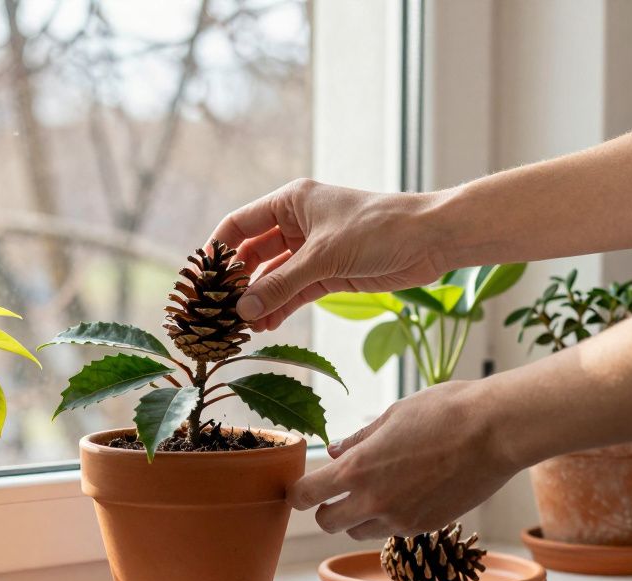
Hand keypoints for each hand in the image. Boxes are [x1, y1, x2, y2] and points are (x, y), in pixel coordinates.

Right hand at [211, 178, 447, 330]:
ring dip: (259, 300)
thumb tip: (243, 309)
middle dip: (237, 283)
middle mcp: (297, 223)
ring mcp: (312, 250)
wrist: (431, 238)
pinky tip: (265, 326)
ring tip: (241, 327)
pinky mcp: (329, 272)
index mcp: (290, 202)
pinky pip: (294, 291)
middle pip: (253, 254)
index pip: (238, 225)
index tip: (200, 281)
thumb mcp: (324, 256)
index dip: (216, 251)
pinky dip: (280, 307)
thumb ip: (282, 284)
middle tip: (218, 312)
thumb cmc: (378, 228)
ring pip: (273, 277)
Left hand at [287, 380, 521, 539]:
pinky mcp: (427, 527)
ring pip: (360, 531)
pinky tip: (408, 491)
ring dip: (358, 516)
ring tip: (378, 488)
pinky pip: (393, 530)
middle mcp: (374, 501)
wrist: (496, 432)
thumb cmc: (445, 412)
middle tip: (336, 491)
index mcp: (358, 469)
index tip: (300, 486)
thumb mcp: (392, 416)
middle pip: (327, 523)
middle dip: (326, 509)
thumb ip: (359, 440)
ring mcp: (401, 519)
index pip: (306, 496)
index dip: (297, 493)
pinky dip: (390, 517)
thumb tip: (334, 452)